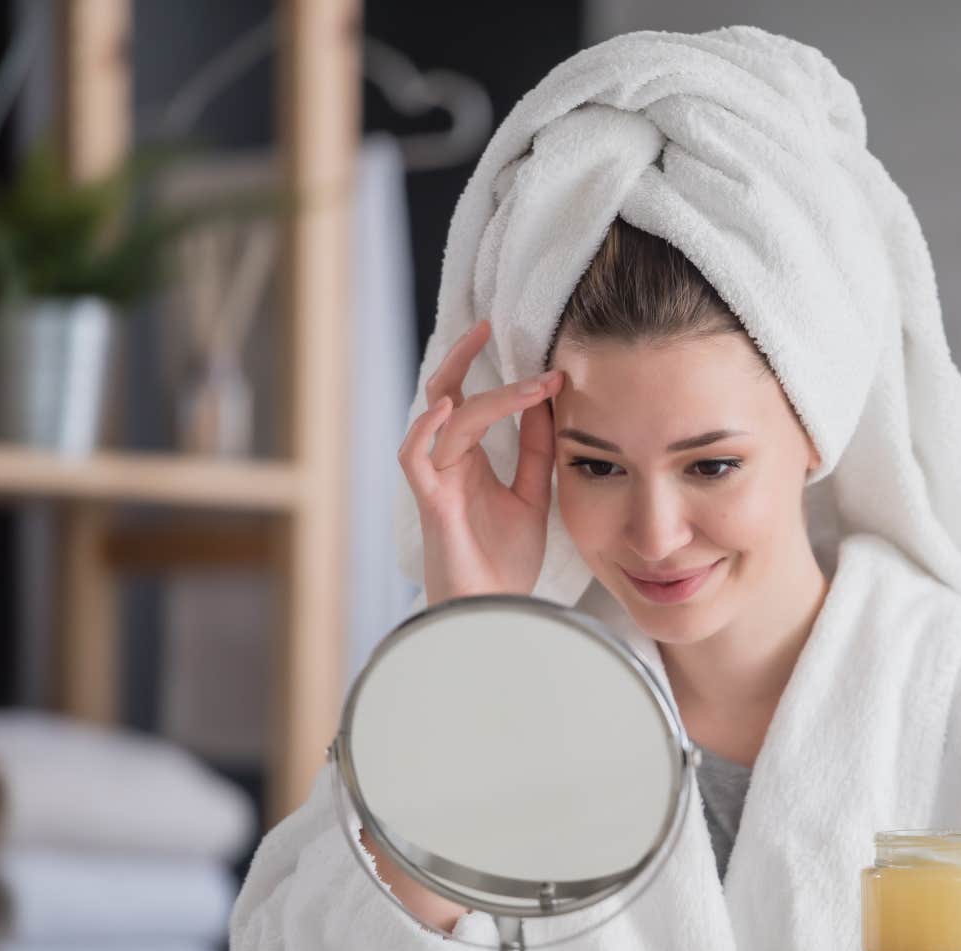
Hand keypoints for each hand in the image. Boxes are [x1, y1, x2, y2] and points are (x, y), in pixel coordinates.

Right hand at [398, 318, 565, 600]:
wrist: (496, 614)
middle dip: (462, 358)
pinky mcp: (431, 504)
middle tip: (487, 326)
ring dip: (472, 391)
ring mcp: (436, 482)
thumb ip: (536, 453)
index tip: (542, 360)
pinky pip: (414, 458)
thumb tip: (547, 404)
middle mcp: (448, 464)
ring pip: (441, 420)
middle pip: (445, 396)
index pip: (475, 403)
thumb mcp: (532, 495)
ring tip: (501, 366)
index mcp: (470, 461)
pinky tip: (447, 407)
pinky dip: (425, 429)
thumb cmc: (505, 560)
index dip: (499, 376)